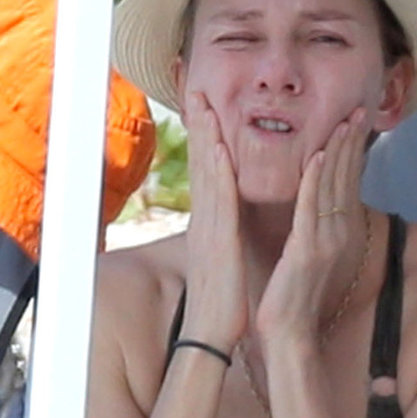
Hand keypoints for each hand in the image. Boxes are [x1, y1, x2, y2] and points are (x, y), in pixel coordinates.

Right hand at [183, 91, 247, 351]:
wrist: (213, 333)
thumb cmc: (221, 300)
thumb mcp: (221, 258)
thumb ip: (220, 234)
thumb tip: (221, 221)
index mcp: (208, 221)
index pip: (205, 168)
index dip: (203, 134)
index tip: (202, 104)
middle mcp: (204, 218)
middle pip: (199, 160)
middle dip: (198, 121)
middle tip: (194, 84)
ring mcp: (208, 228)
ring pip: (206, 172)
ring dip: (205, 134)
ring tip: (204, 101)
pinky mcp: (219, 242)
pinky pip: (219, 201)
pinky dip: (218, 172)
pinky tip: (219, 148)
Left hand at [255, 107, 369, 344]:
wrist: (287, 333)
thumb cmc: (289, 297)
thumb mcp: (303, 255)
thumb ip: (310, 228)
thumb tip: (310, 207)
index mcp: (336, 232)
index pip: (346, 181)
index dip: (350, 150)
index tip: (353, 119)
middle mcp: (337, 233)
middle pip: (345, 177)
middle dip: (350, 141)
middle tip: (357, 108)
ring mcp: (324, 240)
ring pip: (332, 186)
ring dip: (337, 150)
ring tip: (343, 120)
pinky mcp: (306, 249)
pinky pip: (311, 208)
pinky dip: (314, 180)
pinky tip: (317, 154)